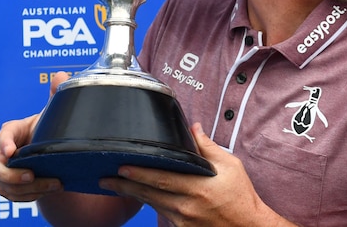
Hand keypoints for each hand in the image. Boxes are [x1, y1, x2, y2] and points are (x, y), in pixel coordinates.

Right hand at [0, 72, 68, 201]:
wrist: (49, 152)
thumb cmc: (48, 130)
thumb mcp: (53, 114)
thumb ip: (57, 95)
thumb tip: (61, 75)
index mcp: (12, 131)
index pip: (3, 135)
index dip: (4, 143)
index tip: (12, 151)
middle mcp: (1, 152)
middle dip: (11, 174)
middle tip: (33, 175)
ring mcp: (2, 171)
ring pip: (4, 185)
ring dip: (27, 188)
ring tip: (53, 184)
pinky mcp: (7, 186)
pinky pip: (12, 196)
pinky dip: (29, 196)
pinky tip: (48, 190)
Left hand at [98, 123, 293, 226]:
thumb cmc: (241, 196)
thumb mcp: (230, 166)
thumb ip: (208, 148)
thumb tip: (194, 128)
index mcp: (198, 188)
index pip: (162, 178)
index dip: (140, 173)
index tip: (122, 166)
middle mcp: (187, 206)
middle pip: (149, 194)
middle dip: (125, 185)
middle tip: (105, 178)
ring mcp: (183, 221)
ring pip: (152, 204)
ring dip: (132, 194)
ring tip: (113, 185)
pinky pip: (160, 214)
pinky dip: (148, 203)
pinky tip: (138, 196)